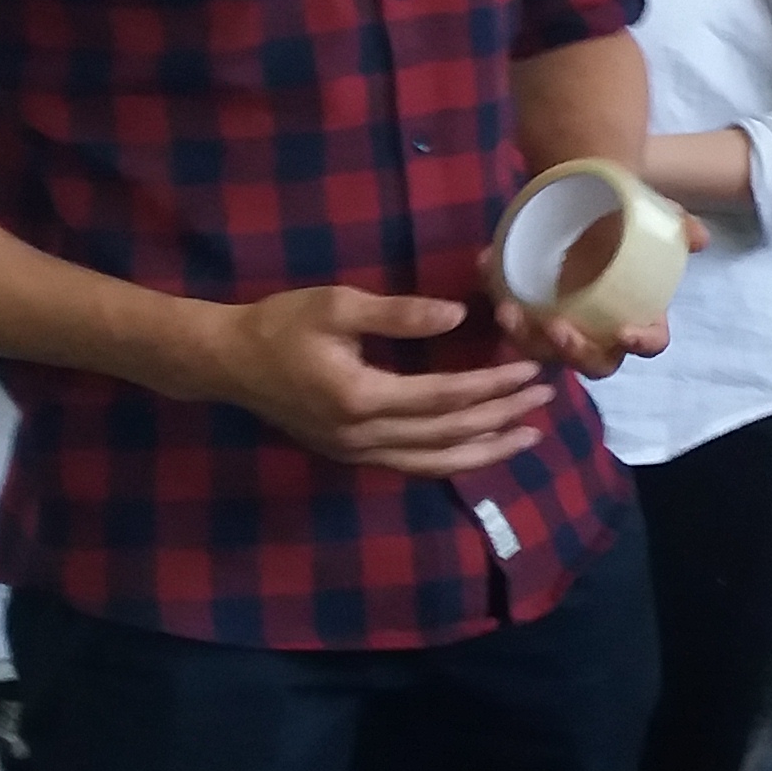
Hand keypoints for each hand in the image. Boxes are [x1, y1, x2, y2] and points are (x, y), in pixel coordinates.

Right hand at [194, 286, 548, 474]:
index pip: (444, 397)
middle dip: (501, 417)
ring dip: (486, 450)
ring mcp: (354, 452)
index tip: (529, 370)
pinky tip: (479, 449)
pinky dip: (451, 459)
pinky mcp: (349, 454)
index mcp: (360, 397)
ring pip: (433, 462)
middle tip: (545, 398)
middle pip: (447, 434)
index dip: (491, 385)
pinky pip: (411, 465)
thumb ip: (399, 313)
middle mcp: (361, 435)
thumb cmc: (280, 324)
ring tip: (530, 436)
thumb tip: (458, 314)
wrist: (226, 361)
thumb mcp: (337, 305)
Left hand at [476, 211, 702, 380]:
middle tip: (557, 326)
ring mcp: (563, 328)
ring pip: (546, 354)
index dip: (641, 343)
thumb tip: (697, 236)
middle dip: (575, 352)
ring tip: (509, 311)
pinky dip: (500, 305)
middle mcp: (601, 332)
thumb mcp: (656, 217)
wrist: (586, 202)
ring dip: (527, 340)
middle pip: (594, 363)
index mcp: (640, 317)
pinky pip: (514, 325)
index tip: (625, 332)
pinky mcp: (530, 315)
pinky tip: (488, 269)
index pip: (650, 344)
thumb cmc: (626, 221)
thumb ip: (678, 225)